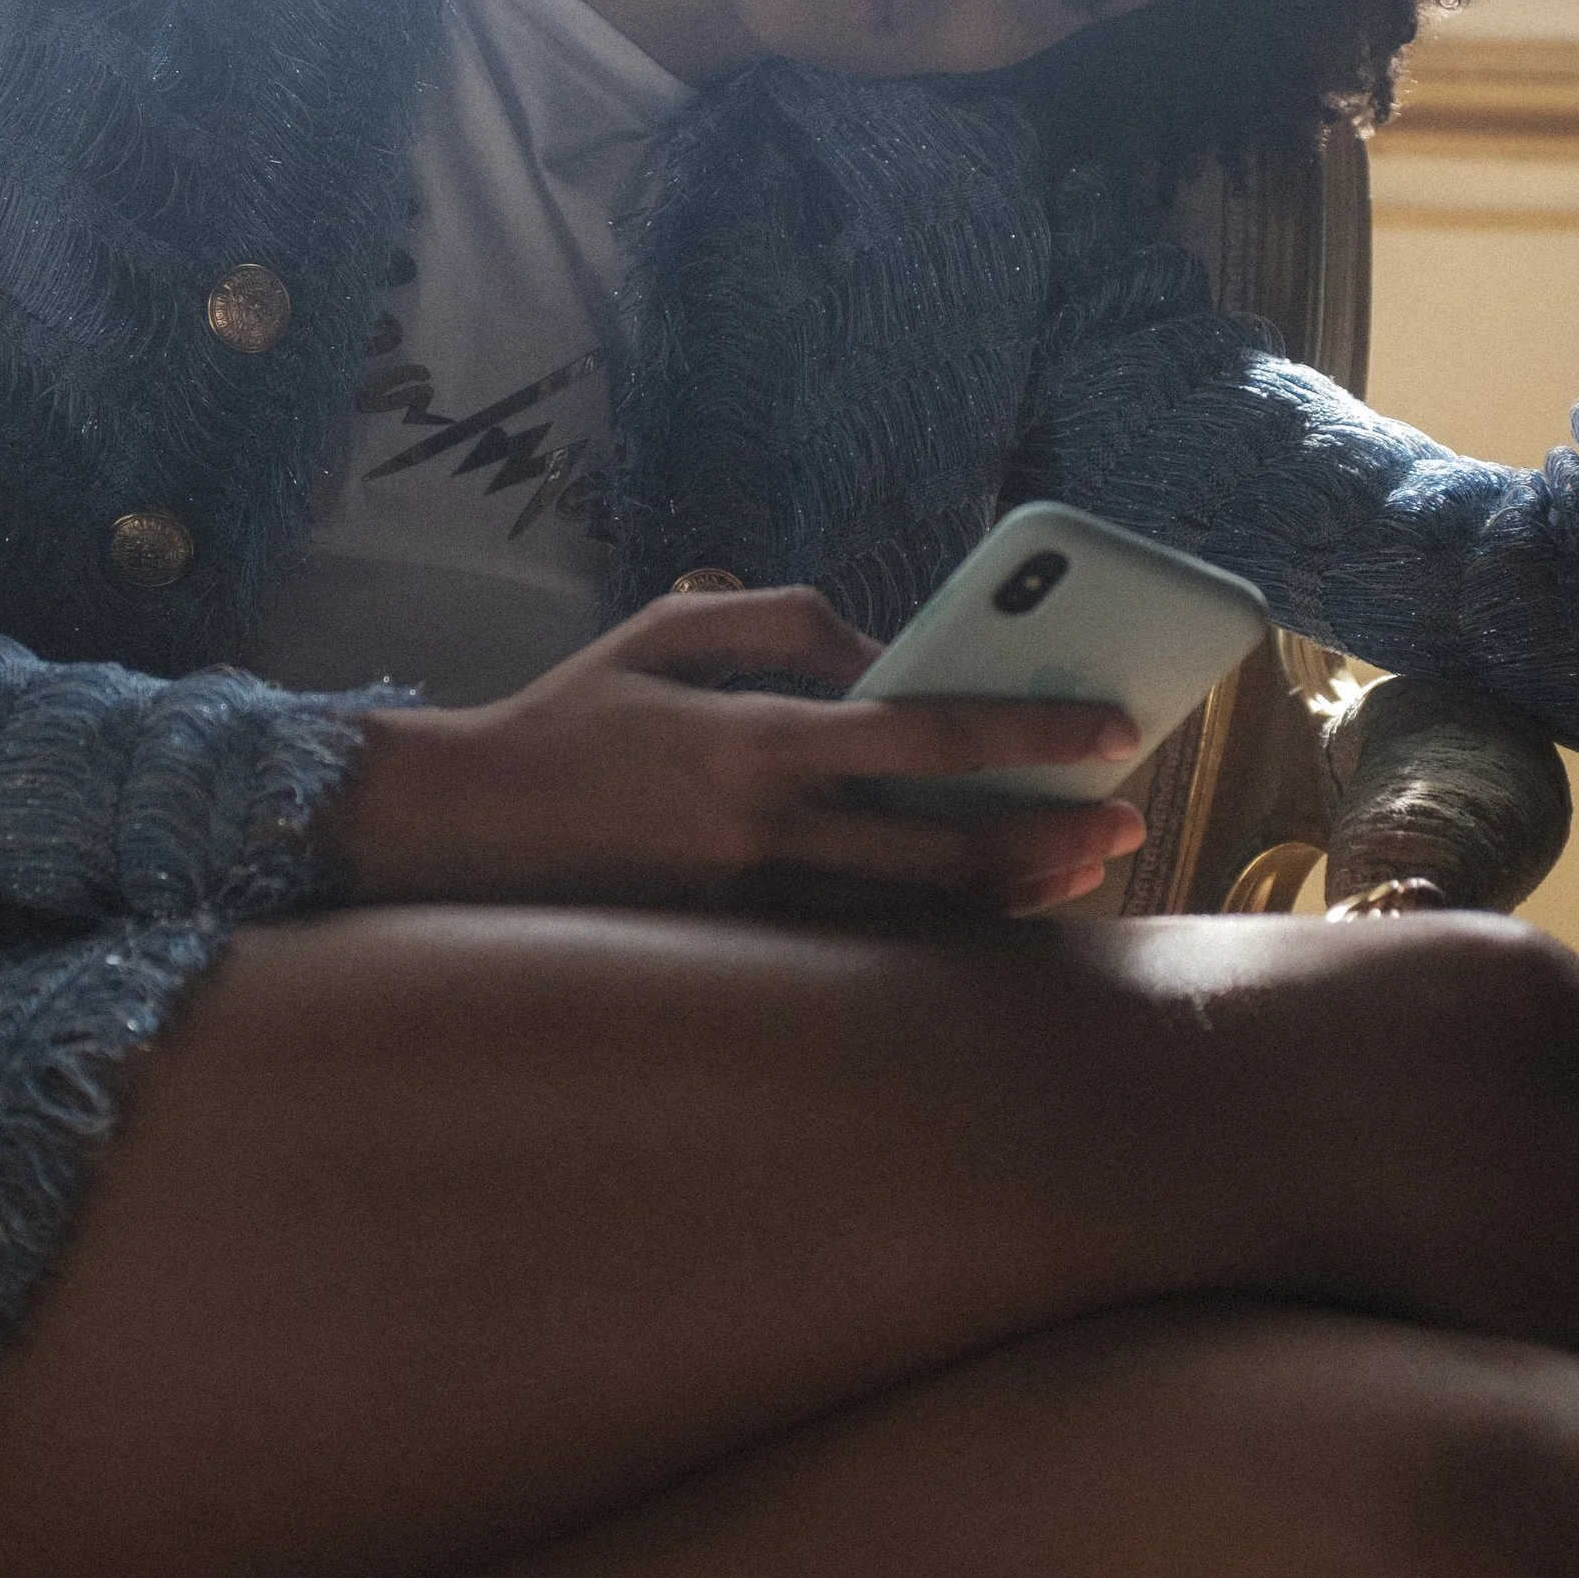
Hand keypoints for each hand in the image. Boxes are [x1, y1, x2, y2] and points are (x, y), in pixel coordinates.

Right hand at [315, 585, 1148, 919]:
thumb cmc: (565, 718)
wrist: (454, 830)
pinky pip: (861, 954)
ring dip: (1009, 895)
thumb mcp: (664, 631)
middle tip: (1124, 820)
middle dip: (1048, 836)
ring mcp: (749, 911)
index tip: (1110, 730)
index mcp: (750, 740)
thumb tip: (886, 650)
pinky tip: (990, 911)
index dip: (1028, 734)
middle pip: (943, 853)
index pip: (922, 737)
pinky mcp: (732, 956)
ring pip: (913, 920)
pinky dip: (937, 935)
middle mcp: (760, 836)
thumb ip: (785, 621)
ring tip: (1080, 867)